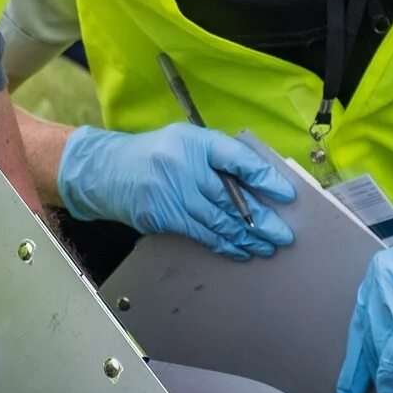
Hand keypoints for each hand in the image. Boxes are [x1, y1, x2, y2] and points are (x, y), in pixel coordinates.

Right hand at [56, 125, 294, 257]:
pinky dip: (223, 245)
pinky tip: (239, 251)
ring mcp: (172, 193)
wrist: (106, 170)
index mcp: (196, 141)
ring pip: (218, 222)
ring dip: (246, 238)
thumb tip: (257, 185)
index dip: (264, 177)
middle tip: (283, 235)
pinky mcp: (162, 216)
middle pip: (232, 198)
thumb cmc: (155, 154)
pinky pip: (200, 234)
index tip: (286, 195)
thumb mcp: (187, 142)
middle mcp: (184, 166)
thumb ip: (217, 158)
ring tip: (267, 248)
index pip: (238, 159)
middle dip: (261, 220)